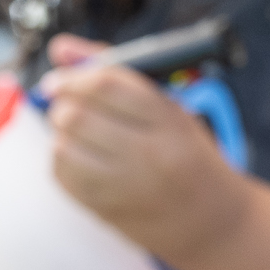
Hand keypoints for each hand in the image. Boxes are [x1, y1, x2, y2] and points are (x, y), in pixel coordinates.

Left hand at [38, 36, 248, 269]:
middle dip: (62, 104)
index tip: (58, 78)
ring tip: (77, 132)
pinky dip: (62, 159)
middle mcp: (150, 156)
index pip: (108, 86)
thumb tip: (60, 47)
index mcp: (170, 122)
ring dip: (60, 133)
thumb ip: (114, 71)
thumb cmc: (186, 154)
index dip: (73, 76)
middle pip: (78, 116)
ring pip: (63, 147)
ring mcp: (127, 188)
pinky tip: (79, 157)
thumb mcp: (168, 107)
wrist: (212, 223)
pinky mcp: (107, 211)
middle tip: (67, 103)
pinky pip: (61, 176)